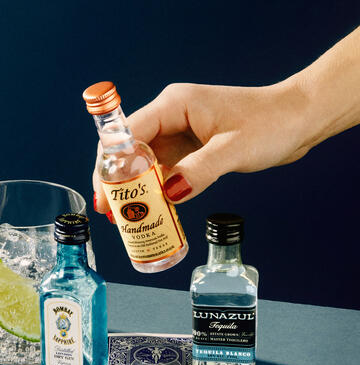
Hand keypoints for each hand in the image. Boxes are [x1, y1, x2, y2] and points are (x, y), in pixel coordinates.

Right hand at [92, 81, 311, 215]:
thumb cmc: (273, 123)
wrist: (301, 118)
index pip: (127, 135)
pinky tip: (150, 209)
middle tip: (109, 212)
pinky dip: (155, 189)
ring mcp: (178, 131)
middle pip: (128, 149)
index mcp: (174, 105)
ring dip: (133, 188)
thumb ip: (200, 171)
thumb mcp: (235, 150)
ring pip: (142, 162)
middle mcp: (170, 115)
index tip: (105, 194)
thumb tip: (168, 194)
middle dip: (116, 181)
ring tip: (124, 217)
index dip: (111, 165)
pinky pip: (162, 169)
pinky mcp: (189, 146)